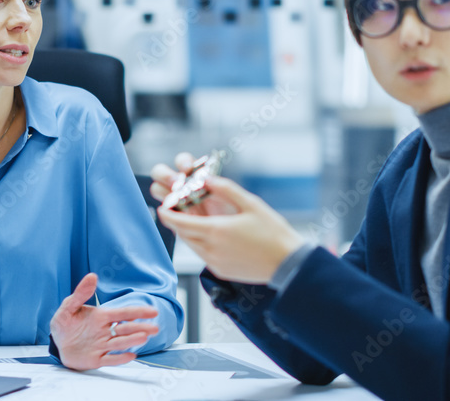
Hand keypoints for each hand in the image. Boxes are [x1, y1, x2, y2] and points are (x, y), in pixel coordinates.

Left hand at [50, 273, 159, 369]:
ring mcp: (101, 346)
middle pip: (126, 330)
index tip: (153, 311)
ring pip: (120, 343)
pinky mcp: (95, 360)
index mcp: (102, 317)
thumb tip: (92, 276)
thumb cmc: (65, 322)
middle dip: (141, 328)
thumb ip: (80, 293)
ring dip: (132, 341)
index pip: (123, 314)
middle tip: (155, 328)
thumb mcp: (69, 306)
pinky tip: (131, 355)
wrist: (57, 342)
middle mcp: (105, 331)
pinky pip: (109, 359)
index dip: (138, 312)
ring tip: (144, 337)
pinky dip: (120, 358)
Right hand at [149, 152, 237, 215]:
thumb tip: (207, 178)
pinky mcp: (173, 218)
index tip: (188, 169)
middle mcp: (181, 185)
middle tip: (176, 183)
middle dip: (165, 174)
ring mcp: (174, 201)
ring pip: (157, 189)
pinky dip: (167, 213)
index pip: (182, 161)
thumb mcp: (234, 197)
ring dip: (162, 191)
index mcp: (195, 175)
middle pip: (160, 172)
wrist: (235, 235)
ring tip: (174, 200)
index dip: (182, 162)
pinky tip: (179, 217)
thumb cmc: (235, 213)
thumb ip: (223, 186)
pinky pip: (163, 212)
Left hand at [156, 175, 304, 283]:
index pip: (180, 222)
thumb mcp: (251, 204)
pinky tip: (211, 236)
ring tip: (193, 221)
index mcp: (216, 230)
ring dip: (189, 233)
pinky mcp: (221, 271)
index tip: (161, 207)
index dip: (168, 215)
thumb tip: (206, 178)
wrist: (287, 263)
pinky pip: (203, 256)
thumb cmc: (272, 232)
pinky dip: (201, 244)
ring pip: (192, 246)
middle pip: (183, 234)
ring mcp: (215, 262)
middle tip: (175, 210)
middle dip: (177, 222)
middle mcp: (211, 249)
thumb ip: (226, 189)